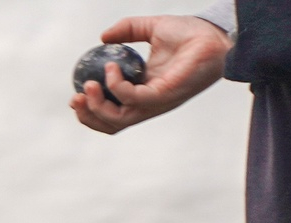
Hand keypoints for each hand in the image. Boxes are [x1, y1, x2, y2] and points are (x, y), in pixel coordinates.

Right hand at [71, 15, 227, 133]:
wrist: (214, 33)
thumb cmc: (190, 33)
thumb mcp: (151, 28)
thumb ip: (127, 30)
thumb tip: (103, 38)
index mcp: (143, 91)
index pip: (113, 111)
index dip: (91, 109)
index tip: (77, 92)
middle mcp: (147, 103)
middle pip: (111, 125)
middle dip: (87, 116)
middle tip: (75, 97)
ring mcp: (155, 103)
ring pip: (118, 121)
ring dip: (98, 106)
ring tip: (88, 85)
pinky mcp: (162, 97)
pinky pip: (131, 98)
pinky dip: (116, 87)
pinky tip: (111, 68)